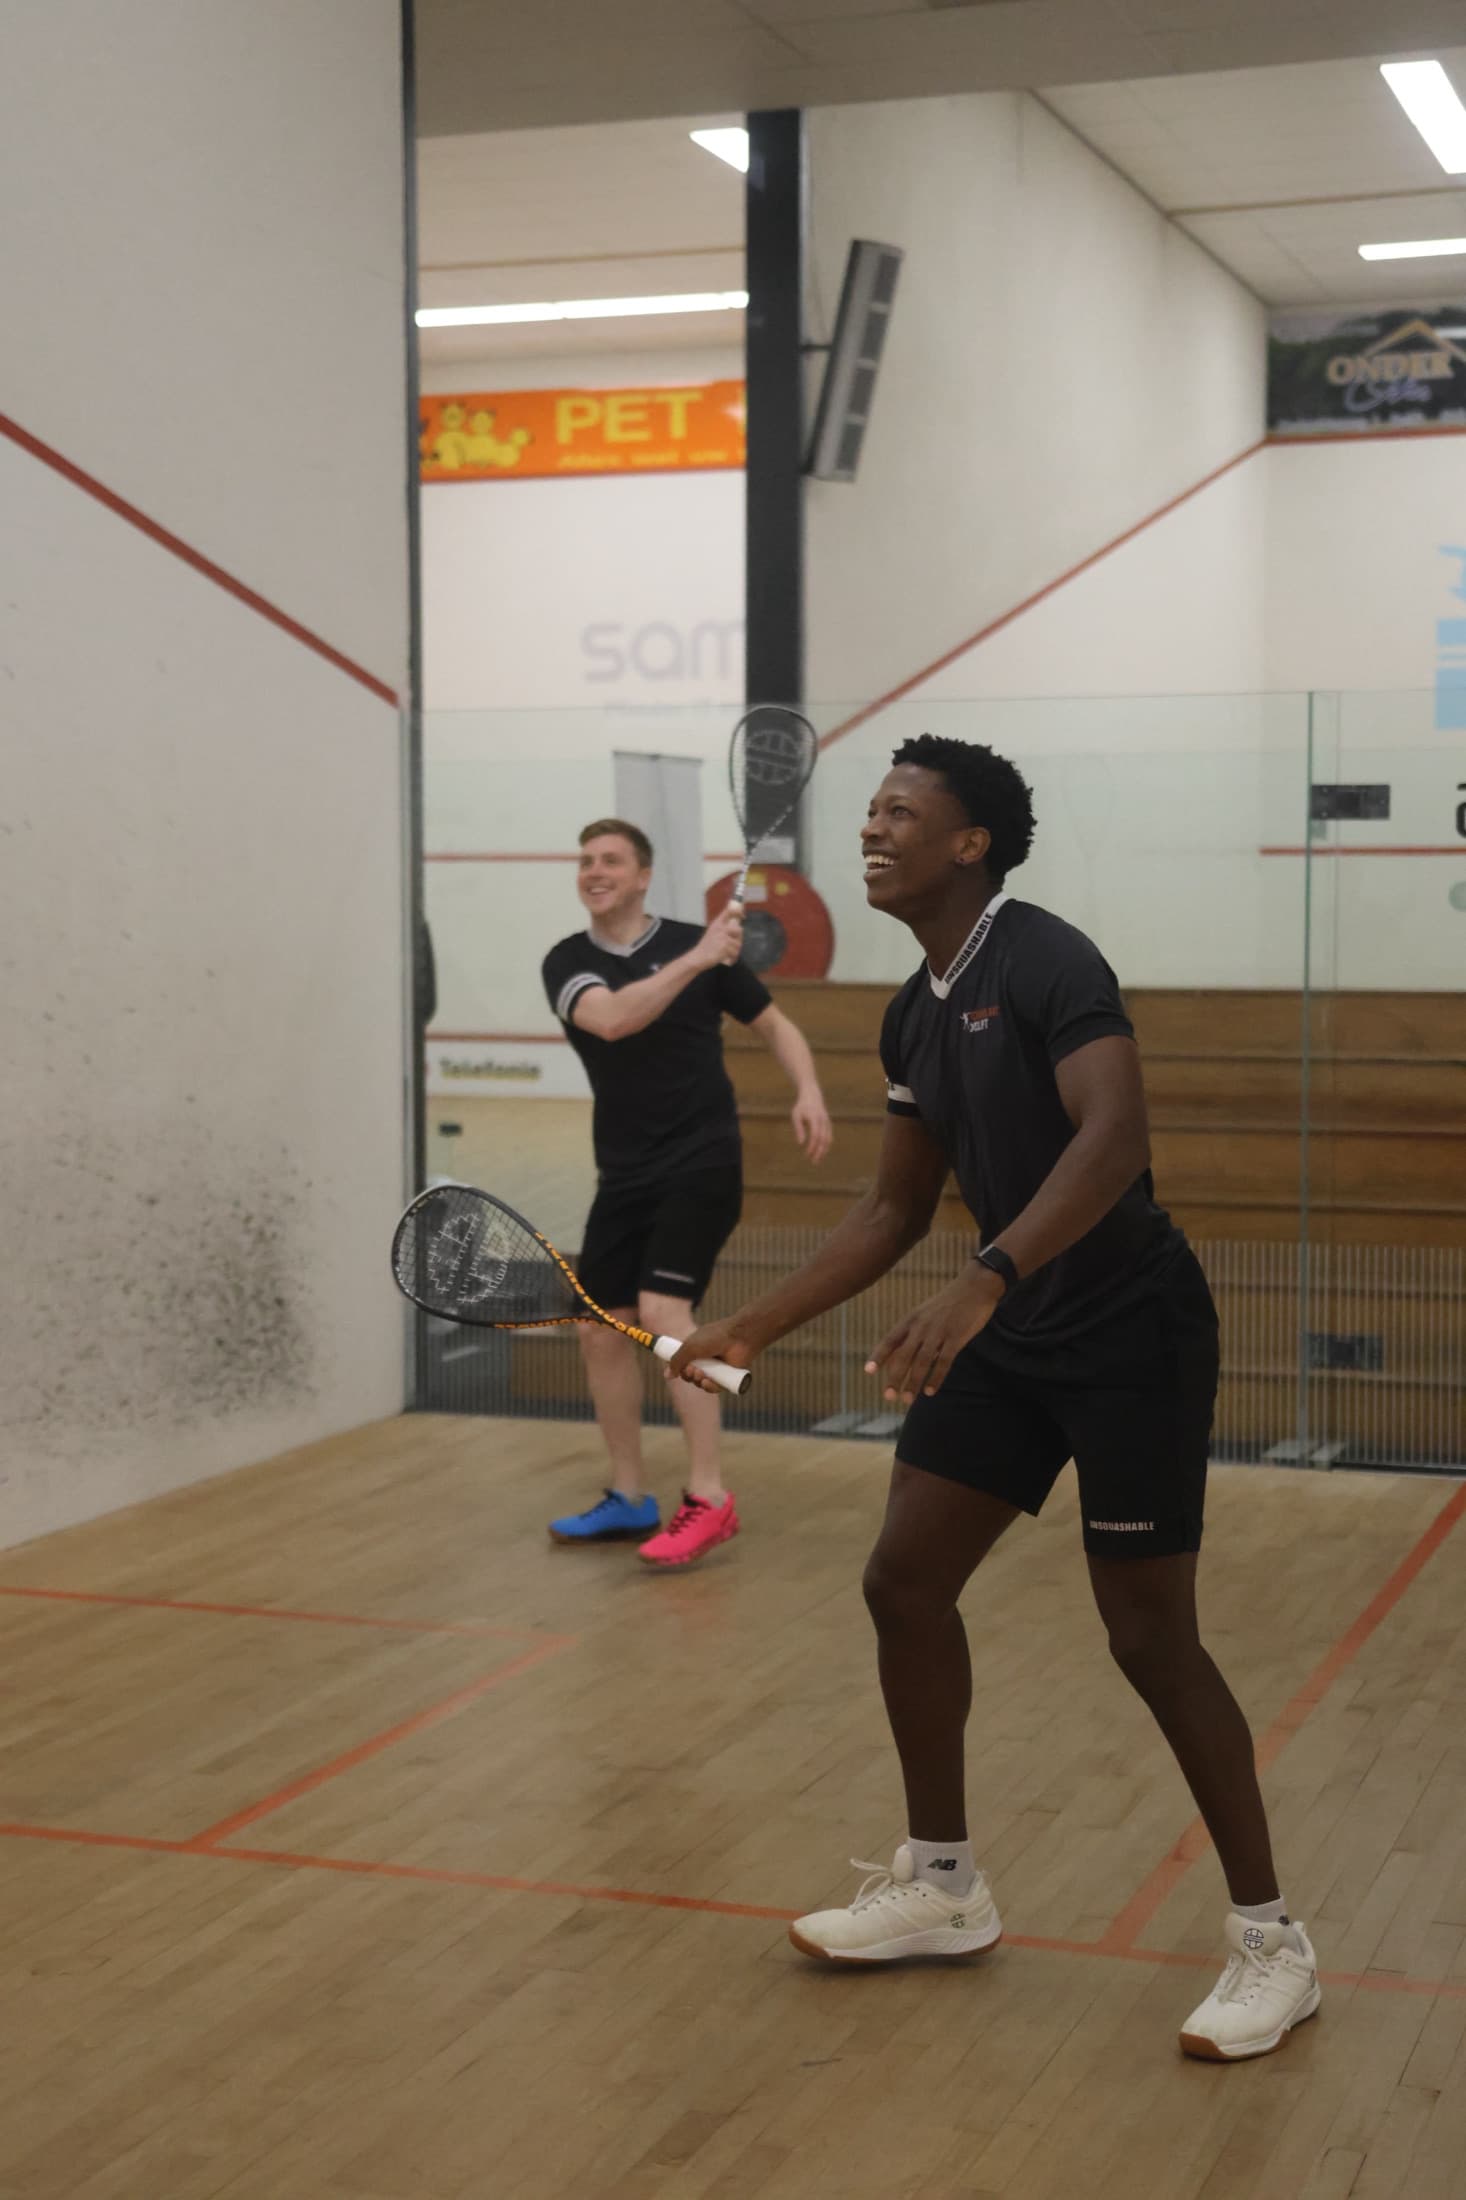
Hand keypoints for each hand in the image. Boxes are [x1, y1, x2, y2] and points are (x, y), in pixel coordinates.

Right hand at [667, 1316, 759, 1394]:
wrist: (740, 1337)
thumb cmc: (715, 1337)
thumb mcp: (690, 1347)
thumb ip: (676, 1360)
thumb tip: (666, 1375)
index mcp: (695, 1348)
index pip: (681, 1362)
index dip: (677, 1367)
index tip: (674, 1369)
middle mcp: (705, 1359)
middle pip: (689, 1375)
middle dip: (687, 1375)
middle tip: (690, 1370)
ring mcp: (716, 1368)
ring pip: (701, 1382)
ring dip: (697, 1381)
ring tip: (700, 1374)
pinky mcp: (726, 1377)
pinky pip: (714, 1388)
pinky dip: (709, 1387)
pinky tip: (707, 1382)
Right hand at [696, 902, 744, 969]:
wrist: (699, 957)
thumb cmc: (706, 946)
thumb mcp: (712, 932)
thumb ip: (722, 927)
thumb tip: (737, 926)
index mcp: (717, 923)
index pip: (729, 912)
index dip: (738, 912)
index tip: (742, 916)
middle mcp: (720, 928)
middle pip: (739, 930)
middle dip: (739, 938)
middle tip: (734, 944)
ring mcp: (723, 937)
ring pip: (738, 943)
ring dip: (736, 950)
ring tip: (729, 953)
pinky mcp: (725, 947)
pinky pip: (735, 952)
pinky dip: (733, 956)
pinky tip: (728, 957)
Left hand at [791, 1087, 832, 1164]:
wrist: (812, 1095)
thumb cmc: (801, 1107)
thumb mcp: (796, 1116)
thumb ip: (799, 1129)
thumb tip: (800, 1144)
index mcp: (815, 1119)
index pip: (815, 1136)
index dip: (812, 1146)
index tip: (806, 1155)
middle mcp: (823, 1121)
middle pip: (823, 1140)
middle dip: (819, 1152)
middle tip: (814, 1162)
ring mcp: (827, 1122)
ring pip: (828, 1139)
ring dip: (824, 1151)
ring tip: (818, 1160)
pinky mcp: (829, 1124)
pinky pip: (829, 1136)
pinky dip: (826, 1145)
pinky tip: (821, 1152)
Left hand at [866, 1266, 1003, 1405]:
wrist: (974, 1287)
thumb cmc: (947, 1304)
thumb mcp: (924, 1314)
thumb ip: (912, 1333)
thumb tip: (901, 1357)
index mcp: (911, 1320)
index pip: (890, 1340)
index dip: (878, 1356)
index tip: (868, 1372)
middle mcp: (921, 1327)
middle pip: (904, 1356)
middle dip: (895, 1377)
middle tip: (889, 1396)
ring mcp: (939, 1332)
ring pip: (922, 1362)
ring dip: (913, 1383)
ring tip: (907, 1400)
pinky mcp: (956, 1338)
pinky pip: (944, 1362)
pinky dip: (935, 1378)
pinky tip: (930, 1391)